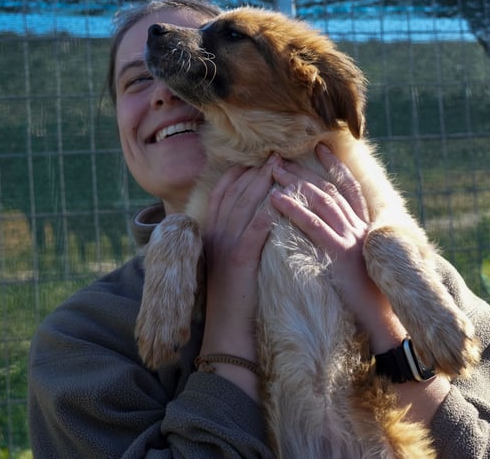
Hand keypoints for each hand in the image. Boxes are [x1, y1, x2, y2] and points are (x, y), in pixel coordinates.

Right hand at [198, 155, 277, 397]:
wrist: (227, 333)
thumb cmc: (233, 301)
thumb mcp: (226, 264)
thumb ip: (232, 240)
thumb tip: (247, 220)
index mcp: (210, 235)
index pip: (221, 195)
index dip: (237, 174)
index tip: (254, 159)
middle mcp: (214, 237)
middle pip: (233, 195)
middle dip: (253, 172)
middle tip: (273, 155)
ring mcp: (224, 249)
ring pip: (242, 208)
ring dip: (261, 185)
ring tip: (278, 168)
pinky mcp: (238, 264)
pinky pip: (252, 233)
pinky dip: (264, 215)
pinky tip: (278, 203)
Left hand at [269, 144, 406, 352]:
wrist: (382, 321)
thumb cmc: (368, 297)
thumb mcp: (361, 263)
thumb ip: (349, 243)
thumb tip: (333, 232)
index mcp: (365, 228)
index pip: (351, 189)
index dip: (336, 168)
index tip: (321, 148)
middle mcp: (360, 228)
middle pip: (330, 190)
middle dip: (304, 172)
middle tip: (280, 159)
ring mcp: (352, 239)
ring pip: (321, 202)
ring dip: (295, 184)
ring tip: (273, 172)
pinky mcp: (340, 254)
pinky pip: (314, 226)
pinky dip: (294, 210)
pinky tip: (275, 201)